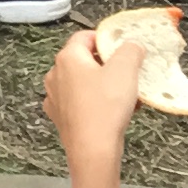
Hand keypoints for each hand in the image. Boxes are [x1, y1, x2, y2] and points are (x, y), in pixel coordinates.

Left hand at [43, 25, 147, 167]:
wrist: (92, 150)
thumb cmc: (105, 107)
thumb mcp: (125, 70)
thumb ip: (130, 50)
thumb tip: (132, 45)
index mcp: (67, 58)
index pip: (84, 36)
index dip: (105, 39)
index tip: (123, 47)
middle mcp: (55, 75)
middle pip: (84, 61)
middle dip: (109, 66)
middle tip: (129, 73)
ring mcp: (55, 98)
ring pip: (84, 83)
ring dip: (106, 85)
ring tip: (128, 96)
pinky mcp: (61, 118)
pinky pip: (82, 103)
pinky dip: (98, 103)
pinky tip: (117, 113)